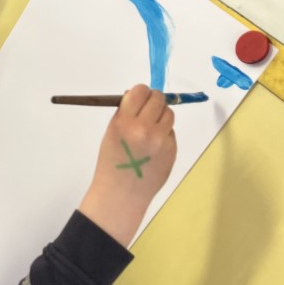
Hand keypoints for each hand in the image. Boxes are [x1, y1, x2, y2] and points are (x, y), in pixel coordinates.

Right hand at [78, 85, 176, 247]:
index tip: (138, 98)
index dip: (140, 92)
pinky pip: (171, 133)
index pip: (140, 91)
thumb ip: (124, 113)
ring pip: (169, 114)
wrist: (122, 193)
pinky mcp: (172, 150)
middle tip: (147, 110)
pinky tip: (154, 147)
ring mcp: (161, 140)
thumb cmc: (111, 161)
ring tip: (151, 128)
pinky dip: (164, 134)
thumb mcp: (111, 133)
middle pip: (158, 100)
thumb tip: (136, 96)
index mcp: (125, 122)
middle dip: (153, 101)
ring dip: (161, 116)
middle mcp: (145, 128)